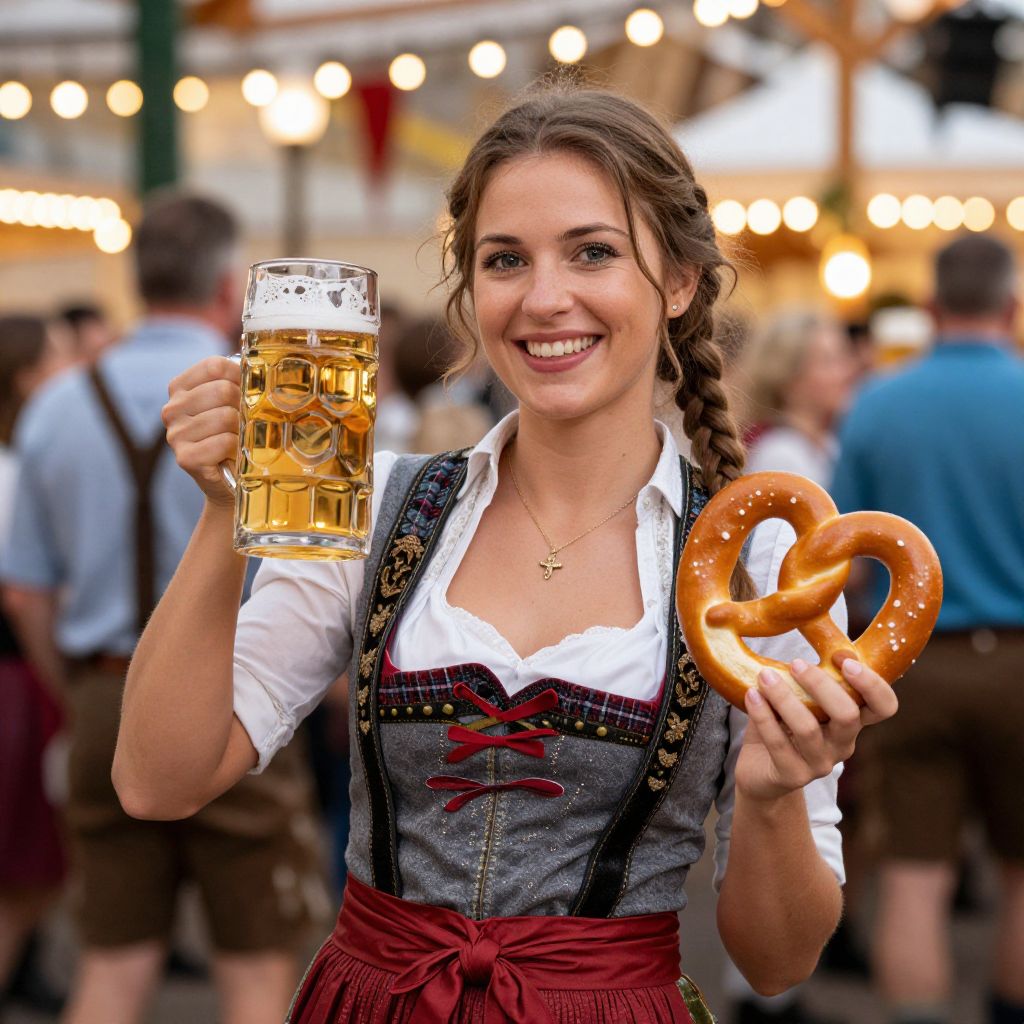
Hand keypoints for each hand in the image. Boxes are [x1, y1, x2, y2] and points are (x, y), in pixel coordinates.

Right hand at [163, 357, 240, 508]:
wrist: (228, 481)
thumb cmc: (233, 436)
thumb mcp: (232, 403)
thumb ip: (238, 383)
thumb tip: (261, 372)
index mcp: (180, 388)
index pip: (214, 366)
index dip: (239, 377)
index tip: (246, 393)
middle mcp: (172, 409)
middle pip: (223, 390)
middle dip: (243, 407)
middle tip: (244, 423)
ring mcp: (175, 434)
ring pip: (226, 416)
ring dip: (241, 430)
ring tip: (238, 440)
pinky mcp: (186, 458)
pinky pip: (225, 441)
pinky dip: (237, 448)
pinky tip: (232, 454)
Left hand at [735, 657, 897, 804]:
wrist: (760, 770)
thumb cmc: (782, 723)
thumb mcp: (799, 697)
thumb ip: (806, 675)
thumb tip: (799, 621)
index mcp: (852, 720)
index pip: (884, 706)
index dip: (873, 684)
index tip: (845, 660)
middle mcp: (843, 744)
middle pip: (848, 715)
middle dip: (822, 685)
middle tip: (795, 662)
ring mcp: (819, 763)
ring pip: (808, 729)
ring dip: (784, 698)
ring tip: (764, 676)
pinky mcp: (792, 776)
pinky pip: (778, 745)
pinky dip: (763, 717)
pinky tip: (751, 696)